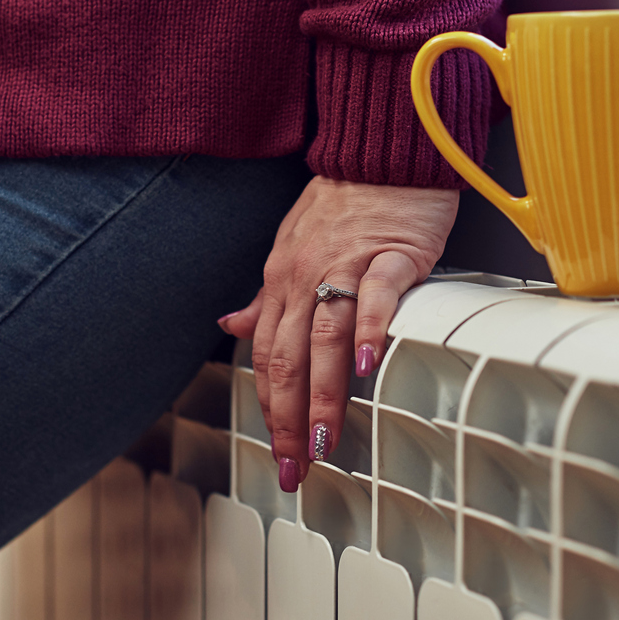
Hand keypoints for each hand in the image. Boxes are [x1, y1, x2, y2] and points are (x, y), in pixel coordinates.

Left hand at [217, 176, 457, 489]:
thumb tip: (230, 327)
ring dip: (324, 396)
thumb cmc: (344, 202)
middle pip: (290, 360)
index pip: (267, 357)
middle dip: (290, 420)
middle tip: (297, 468)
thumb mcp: (291, 247)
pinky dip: (371, 332)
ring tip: (325, 441)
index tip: (280, 451)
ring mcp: (345, 266)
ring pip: (325, 340)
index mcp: (280, 281)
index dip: (270, 408)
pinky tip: (368, 366)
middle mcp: (303, 277)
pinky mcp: (388, 254)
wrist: (381, 151)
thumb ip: (266, 296)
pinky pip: (376, 297)